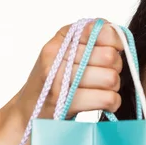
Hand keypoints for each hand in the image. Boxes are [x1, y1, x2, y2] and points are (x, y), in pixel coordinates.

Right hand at [10, 20, 122, 135]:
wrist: (26, 114)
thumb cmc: (53, 83)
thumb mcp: (65, 54)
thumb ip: (89, 40)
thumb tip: (119, 36)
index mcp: (60, 40)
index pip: (101, 30)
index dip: (115, 42)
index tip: (114, 52)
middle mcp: (56, 55)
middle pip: (110, 57)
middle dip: (116, 69)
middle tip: (106, 77)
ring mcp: (58, 78)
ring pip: (111, 78)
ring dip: (113, 88)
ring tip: (102, 90)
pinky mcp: (64, 101)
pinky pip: (107, 98)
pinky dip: (112, 103)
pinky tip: (104, 103)